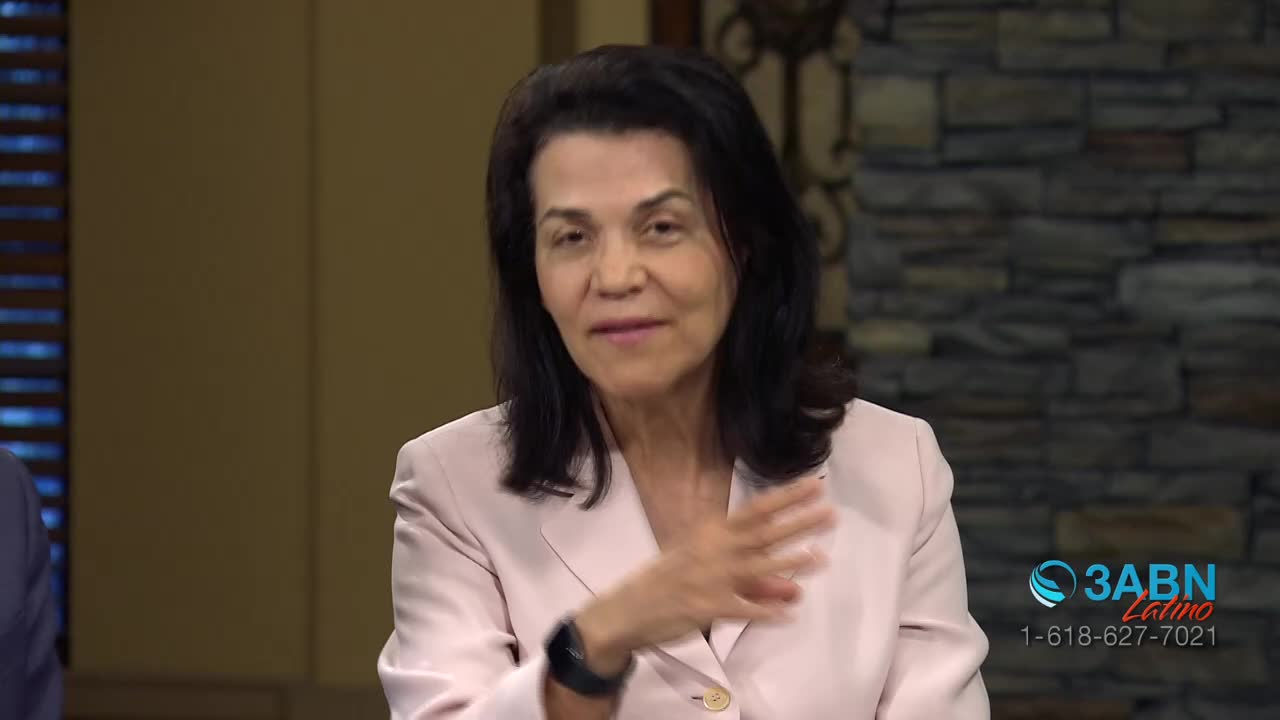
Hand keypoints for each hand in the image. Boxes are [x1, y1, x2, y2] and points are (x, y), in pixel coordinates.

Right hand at [574, 475, 834, 673]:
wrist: (628, 609)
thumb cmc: (667, 581)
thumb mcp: (705, 568)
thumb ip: (752, 578)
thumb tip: (796, 585)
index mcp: (712, 533)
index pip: (756, 510)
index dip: (786, 498)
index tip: (814, 486)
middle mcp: (714, 550)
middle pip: (763, 532)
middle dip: (798, 522)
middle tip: (831, 512)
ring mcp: (711, 578)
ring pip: (757, 567)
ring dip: (790, 562)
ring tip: (821, 557)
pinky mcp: (707, 607)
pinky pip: (742, 609)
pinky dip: (765, 613)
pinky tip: (789, 615)